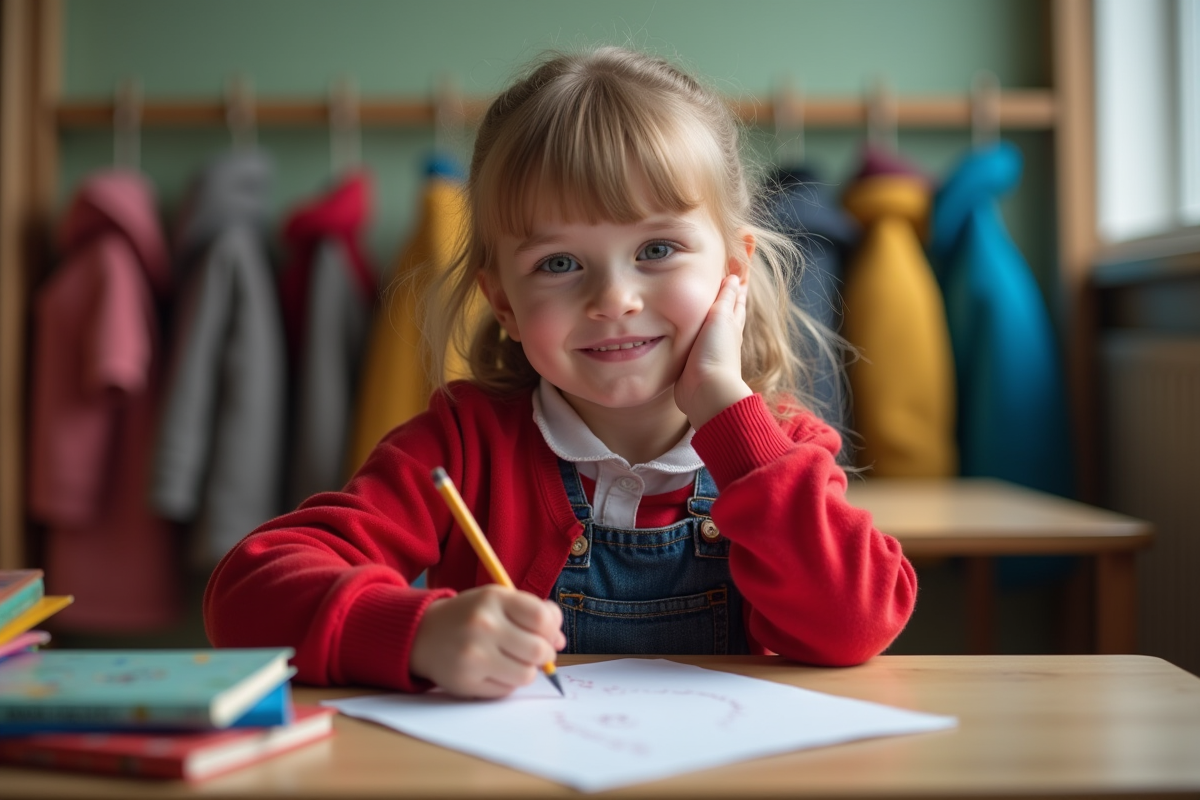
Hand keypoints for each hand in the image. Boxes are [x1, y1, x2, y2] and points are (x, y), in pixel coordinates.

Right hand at [409, 585, 564, 697]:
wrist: (421, 634)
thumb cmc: (470, 616)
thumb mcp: (497, 601)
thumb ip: (532, 613)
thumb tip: (559, 641)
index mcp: (493, 598)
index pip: (542, 617)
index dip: (552, 630)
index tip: (547, 634)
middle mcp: (483, 625)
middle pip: (539, 651)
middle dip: (544, 655)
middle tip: (535, 653)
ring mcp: (473, 656)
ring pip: (526, 675)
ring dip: (526, 671)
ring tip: (512, 661)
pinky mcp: (466, 682)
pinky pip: (506, 691)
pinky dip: (507, 683)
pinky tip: (492, 670)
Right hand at [674, 274, 752, 427]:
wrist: (705, 389)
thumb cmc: (715, 351)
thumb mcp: (720, 317)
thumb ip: (725, 298)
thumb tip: (734, 278)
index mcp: (731, 325)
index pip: (736, 303)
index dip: (736, 290)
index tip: (737, 277)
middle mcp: (723, 338)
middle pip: (727, 316)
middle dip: (726, 302)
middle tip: (723, 288)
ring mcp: (708, 352)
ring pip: (710, 330)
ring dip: (707, 319)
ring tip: (700, 307)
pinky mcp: (693, 365)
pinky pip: (693, 345)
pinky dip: (692, 335)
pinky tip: (685, 334)